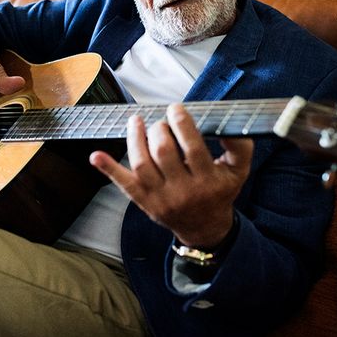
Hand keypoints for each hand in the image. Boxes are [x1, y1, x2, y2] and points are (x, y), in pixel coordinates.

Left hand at [90, 104, 252, 247]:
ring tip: (136, 122)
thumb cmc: (219, 192)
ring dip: (135, 139)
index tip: (176, 109)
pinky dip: (108, 169)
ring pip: (142, 165)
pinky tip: (96, 156)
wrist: (204, 227)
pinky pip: (124, 185)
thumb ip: (240, 147)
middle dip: (159, 129)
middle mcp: (183, 191)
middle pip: (163, 152)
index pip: (192, 147)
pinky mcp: (144, 202)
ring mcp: (160, 198)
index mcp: (207, 180)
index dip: (181, 123)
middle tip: (161, 122)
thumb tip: (229, 124)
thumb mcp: (238, 171)